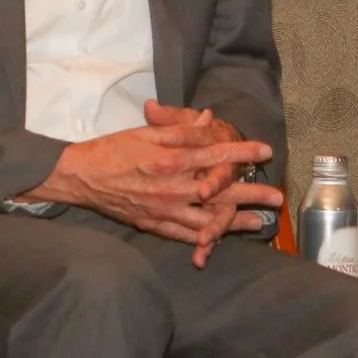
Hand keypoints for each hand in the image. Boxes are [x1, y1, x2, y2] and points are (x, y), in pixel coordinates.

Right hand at [24, 105, 284, 267]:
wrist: (80, 176)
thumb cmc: (112, 149)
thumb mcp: (146, 131)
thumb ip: (180, 128)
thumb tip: (208, 118)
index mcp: (171, 159)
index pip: (216, 155)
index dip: (244, 152)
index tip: (266, 152)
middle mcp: (172, 187)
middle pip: (221, 191)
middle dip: (251, 194)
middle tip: (277, 198)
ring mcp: (164, 209)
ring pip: (208, 219)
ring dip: (235, 221)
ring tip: (259, 223)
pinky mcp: (153, 224)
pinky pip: (184, 235)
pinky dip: (205, 238)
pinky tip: (222, 238)